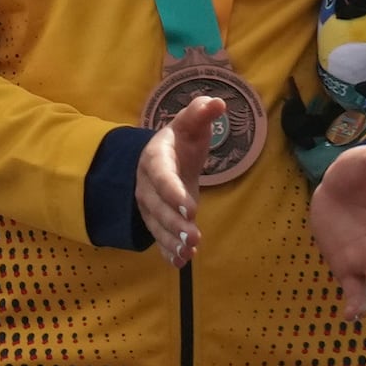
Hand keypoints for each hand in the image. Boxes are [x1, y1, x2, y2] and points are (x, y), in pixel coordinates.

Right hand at [129, 100, 221, 265]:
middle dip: (174, 223)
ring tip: (189, 252)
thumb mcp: (191, 123)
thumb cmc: (181, 140)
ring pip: (157, 226)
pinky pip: (159, 237)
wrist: (163, 158)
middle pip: (157, 207)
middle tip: (194, 236)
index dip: (171, 191)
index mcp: (155, 158)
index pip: (160, 175)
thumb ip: (201, 112)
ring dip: (171, 241)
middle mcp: (147, 184)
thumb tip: (218, 103)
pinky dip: (169, 251)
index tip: (189, 206)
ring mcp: (150, 205)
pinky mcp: (157, 220)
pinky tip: (182, 262)